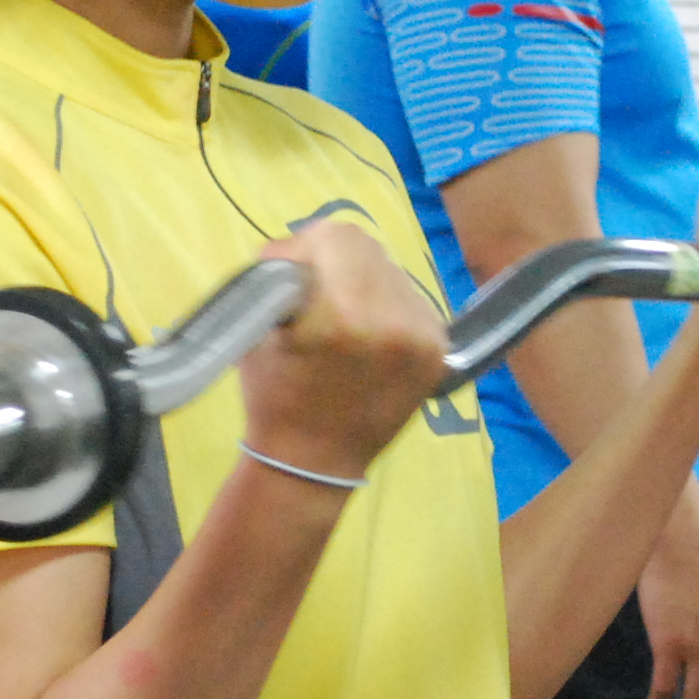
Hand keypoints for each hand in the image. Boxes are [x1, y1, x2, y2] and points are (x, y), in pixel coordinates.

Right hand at [233, 220, 449, 485]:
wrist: (314, 461)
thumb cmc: (275, 396)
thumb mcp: (259, 327)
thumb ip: (281, 276)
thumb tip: (299, 251)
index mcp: (342, 313)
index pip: (334, 236)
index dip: (305, 248)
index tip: (291, 274)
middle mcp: (393, 319)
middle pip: (366, 246)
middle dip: (334, 260)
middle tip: (315, 291)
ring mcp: (424, 335)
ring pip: (391, 269)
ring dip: (363, 280)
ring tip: (344, 315)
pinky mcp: (439, 347)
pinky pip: (411, 298)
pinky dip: (387, 304)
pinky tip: (370, 331)